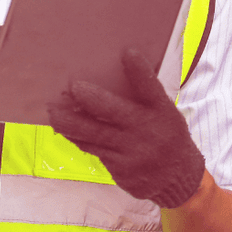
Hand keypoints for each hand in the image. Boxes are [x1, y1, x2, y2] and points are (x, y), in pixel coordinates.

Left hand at [48, 48, 205, 207]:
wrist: (179, 180)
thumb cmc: (168, 137)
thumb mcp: (168, 115)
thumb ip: (146, 99)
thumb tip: (114, 74)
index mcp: (163, 112)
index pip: (151, 88)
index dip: (139, 71)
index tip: (127, 52)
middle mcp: (146, 131)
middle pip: (114, 112)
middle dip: (91, 99)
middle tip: (73, 86)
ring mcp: (131, 152)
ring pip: (94, 135)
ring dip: (70, 122)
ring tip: (53, 112)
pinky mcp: (119, 169)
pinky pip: (93, 150)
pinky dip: (77, 138)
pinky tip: (63, 129)